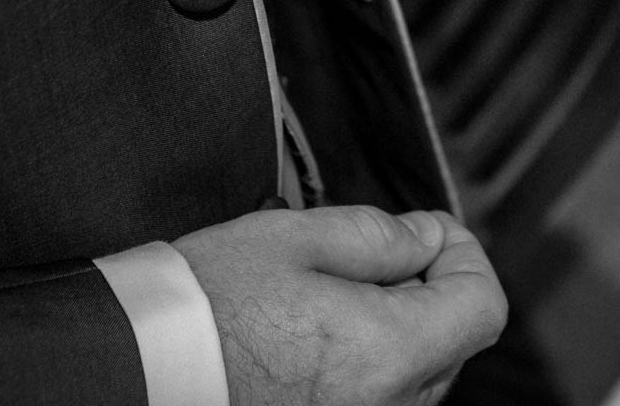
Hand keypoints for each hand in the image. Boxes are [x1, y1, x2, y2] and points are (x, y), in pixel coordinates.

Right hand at [173, 204, 503, 405]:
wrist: (136, 370)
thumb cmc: (205, 306)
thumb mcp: (296, 237)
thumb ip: (380, 235)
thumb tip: (429, 238)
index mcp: (387, 353)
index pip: (483, 306)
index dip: (465, 255)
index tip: (429, 230)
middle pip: (453, 342)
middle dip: (428, 288)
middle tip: (370, 254)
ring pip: (416, 376)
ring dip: (396, 329)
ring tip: (326, 298)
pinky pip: (378, 400)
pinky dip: (365, 365)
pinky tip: (312, 339)